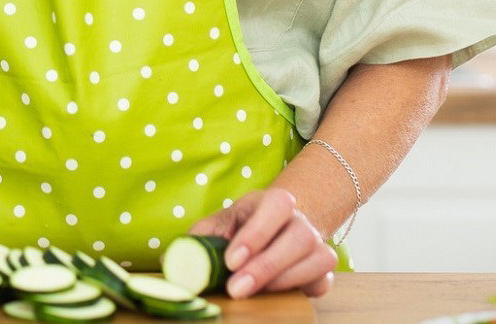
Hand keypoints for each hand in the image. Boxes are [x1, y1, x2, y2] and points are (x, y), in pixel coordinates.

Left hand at [189, 187, 336, 297]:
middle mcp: (301, 220)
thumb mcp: (218, 226)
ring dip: (283, 279)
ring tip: (251, 292)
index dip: (256, 234)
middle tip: (236, 288)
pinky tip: (278, 293)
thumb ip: (199, 239)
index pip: (276, 206)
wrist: (273, 233)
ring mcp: (317, 244)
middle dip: (266, 266)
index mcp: (275, 201)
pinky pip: (325, 280)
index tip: (231, 261)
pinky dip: (304, 288)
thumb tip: (170, 260)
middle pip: (299, 237)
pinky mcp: (322, 270)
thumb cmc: (240, 230)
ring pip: (318, 259)